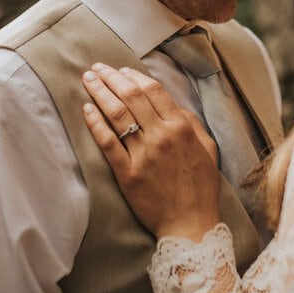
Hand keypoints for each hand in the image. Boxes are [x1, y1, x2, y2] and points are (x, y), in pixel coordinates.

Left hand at [81, 63, 219, 240]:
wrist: (191, 224)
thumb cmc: (201, 187)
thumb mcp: (207, 148)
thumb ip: (191, 122)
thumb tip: (172, 104)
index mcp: (181, 128)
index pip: (153, 91)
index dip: (134, 76)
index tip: (121, 69)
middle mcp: (161, 136)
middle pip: (131, 97)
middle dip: (111, 77)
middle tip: (96, 68)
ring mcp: (143, 154)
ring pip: (117, 114)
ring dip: (99, 92)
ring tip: (87, 80)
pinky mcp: (127, 174)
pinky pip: (107, 143)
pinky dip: (95, 123)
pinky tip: (86, 109)